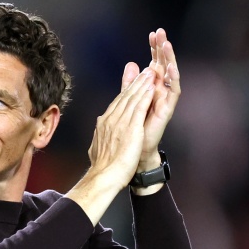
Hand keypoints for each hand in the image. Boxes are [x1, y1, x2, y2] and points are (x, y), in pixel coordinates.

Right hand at [86, 67, 156, 190]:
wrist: (104, 176)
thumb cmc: (103, 168)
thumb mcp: (97, 148)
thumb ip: (100, 139)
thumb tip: (97, 137)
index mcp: (104, 124)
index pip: (117, 103)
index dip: (126, 92)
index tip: (133, 83)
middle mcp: (110, 120)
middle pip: (124, 97)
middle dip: (135, 83)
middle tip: (144, 72)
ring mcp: (120, 123)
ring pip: (132, 99)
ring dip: (142, 85)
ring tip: (150, 74)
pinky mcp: (131, 128)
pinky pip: (139, 108)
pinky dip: (145, 96)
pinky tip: (151, 88)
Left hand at [122, 29, 180, 170]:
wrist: (135, 149)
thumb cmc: (133, 127)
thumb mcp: (129, 100)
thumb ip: (130, 83)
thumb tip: (132, 63)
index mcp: (150, 86)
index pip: (154, 62)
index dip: (154, 49)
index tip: (152, 33)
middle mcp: (160, 90)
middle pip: (163, 64)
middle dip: (162, 49)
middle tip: (161, 33)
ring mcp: (165, 98)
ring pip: (170, 74)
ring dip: (169, 59)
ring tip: (166, 44)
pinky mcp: (168, 108)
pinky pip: (173, 90)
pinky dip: (172, 78)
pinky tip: (169, 67)